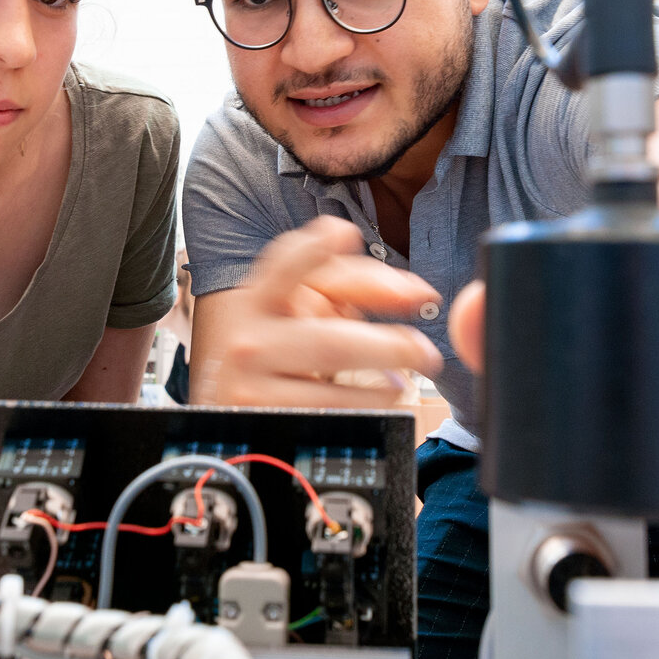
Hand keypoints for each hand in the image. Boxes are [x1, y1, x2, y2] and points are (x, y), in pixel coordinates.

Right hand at [191, 216, 444, 407]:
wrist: (233, 426)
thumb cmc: (281, 360)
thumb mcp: (308, 315)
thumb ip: (356, 291)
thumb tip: (417, 294)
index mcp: (258, 301)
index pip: (282, 265)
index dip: (313, 247)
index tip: (344, 233)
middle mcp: (248, 339)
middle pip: (331, 340)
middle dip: (391, 347)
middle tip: (425, 354)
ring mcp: (252, 384)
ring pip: (334, 386)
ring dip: (385, 386)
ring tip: (403, 384)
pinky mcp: (265, 422)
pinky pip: (329, 414)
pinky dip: (366, 410)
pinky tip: (380, 405)